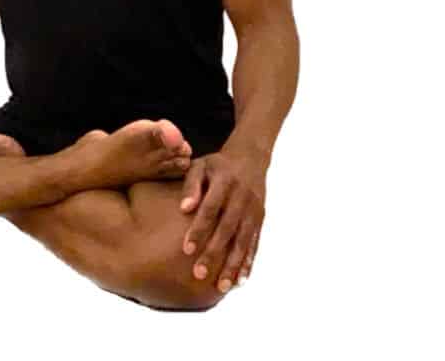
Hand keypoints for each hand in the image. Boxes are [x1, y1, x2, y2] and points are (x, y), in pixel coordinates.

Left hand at [178, 150, 266, 292]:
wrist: (250, 158)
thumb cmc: (216, 165)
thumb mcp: (200, 166)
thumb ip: (191, 185)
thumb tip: (184, 209)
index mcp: (225, 181)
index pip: (211, 209)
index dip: (199, 229)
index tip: (186, 250)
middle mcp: (242, 197)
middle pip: (227, 229)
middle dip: (214, 253)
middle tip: (199, 274)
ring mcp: (254, 209)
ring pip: (243, 241)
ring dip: (233, 264)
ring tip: (221, 286)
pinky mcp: (260, 219)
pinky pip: (255, 243)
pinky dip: (249, 262)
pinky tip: (241, 280)